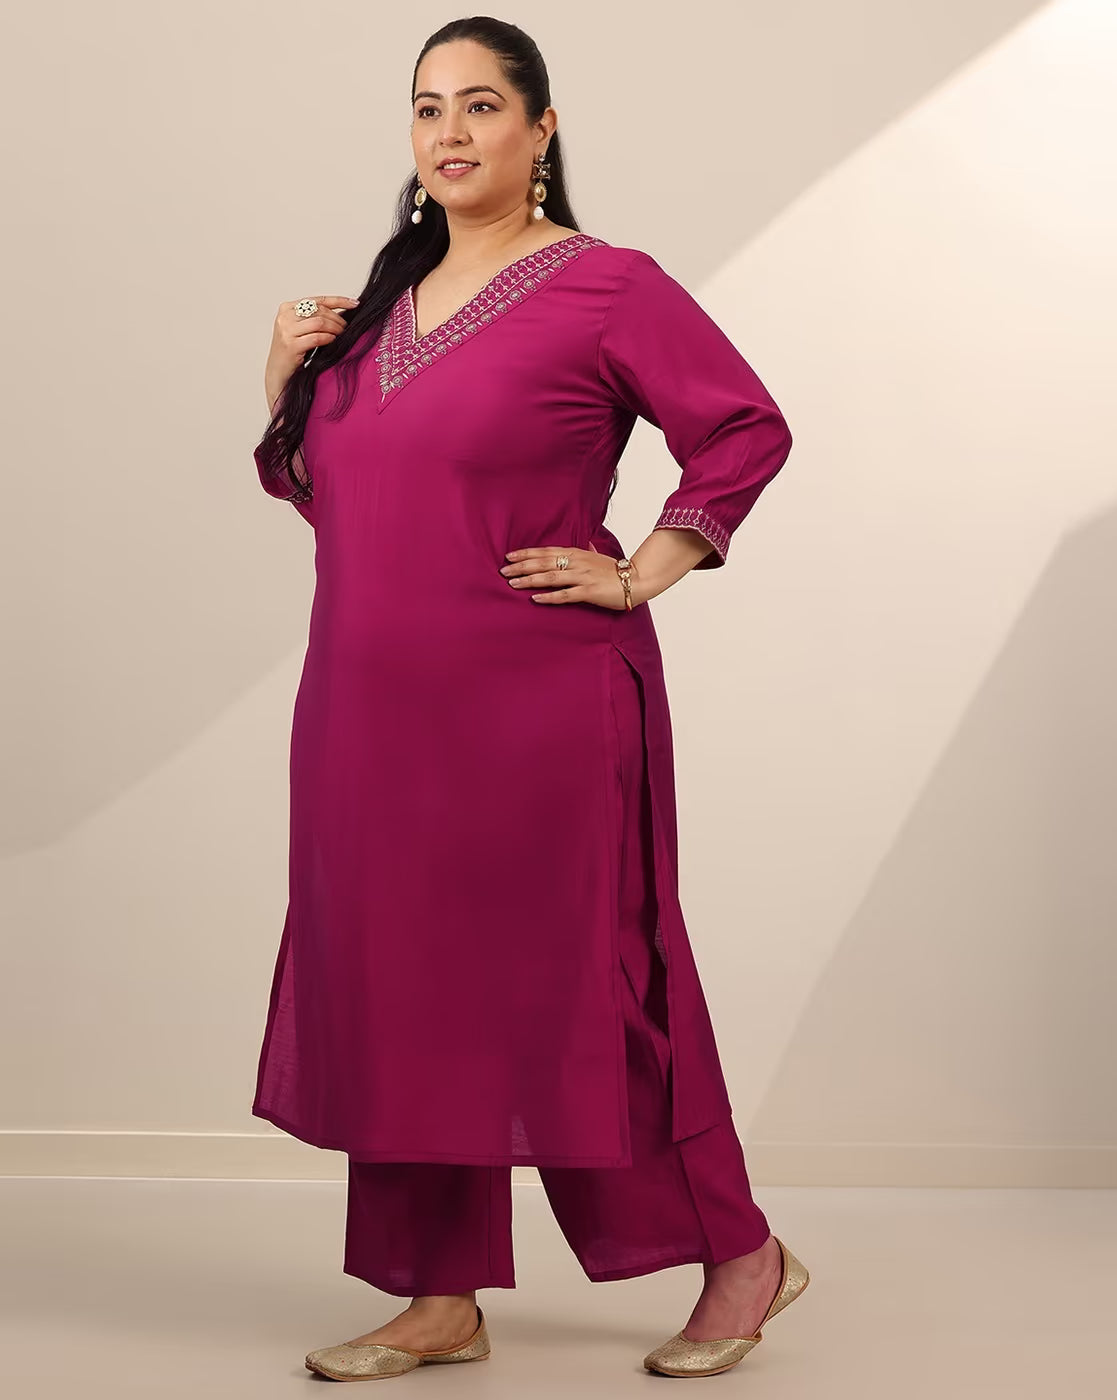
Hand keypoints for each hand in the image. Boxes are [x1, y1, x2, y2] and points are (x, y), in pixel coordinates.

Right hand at [265, 294, 359, 412]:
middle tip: (346, 328)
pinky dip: (328, 338)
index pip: (317, 300)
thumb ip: (314, 318)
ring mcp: (286, 330)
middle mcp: (285, 317)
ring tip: (340, 335)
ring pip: (319, 322)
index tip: (354, 303)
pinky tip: (332, 341)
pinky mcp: (290, 345)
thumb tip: (342, 312)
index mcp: (287, 308)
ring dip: (334, 329)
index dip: (338, 300)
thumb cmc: (292, 351)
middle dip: (337, 319)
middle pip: (319, 311)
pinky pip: (316, 338)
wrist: (278, 372)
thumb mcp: (301, 329)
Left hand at [499, 544, 640, 609]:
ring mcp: (582, 577)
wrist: (637, 579)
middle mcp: (576, 563)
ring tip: (512, 584)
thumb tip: (587, 543)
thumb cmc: (616, 570)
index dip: (526, 554)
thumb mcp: (598, 557)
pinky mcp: (588, 592)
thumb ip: (588, 551)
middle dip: (521, 567)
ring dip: (529, 580)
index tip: (509, 556)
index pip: (546, 552)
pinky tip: (535, 599)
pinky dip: (549, 597)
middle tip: (503, 571)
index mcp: (576, 554)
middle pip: (543, 563)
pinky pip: (565, 595)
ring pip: (550, 578)